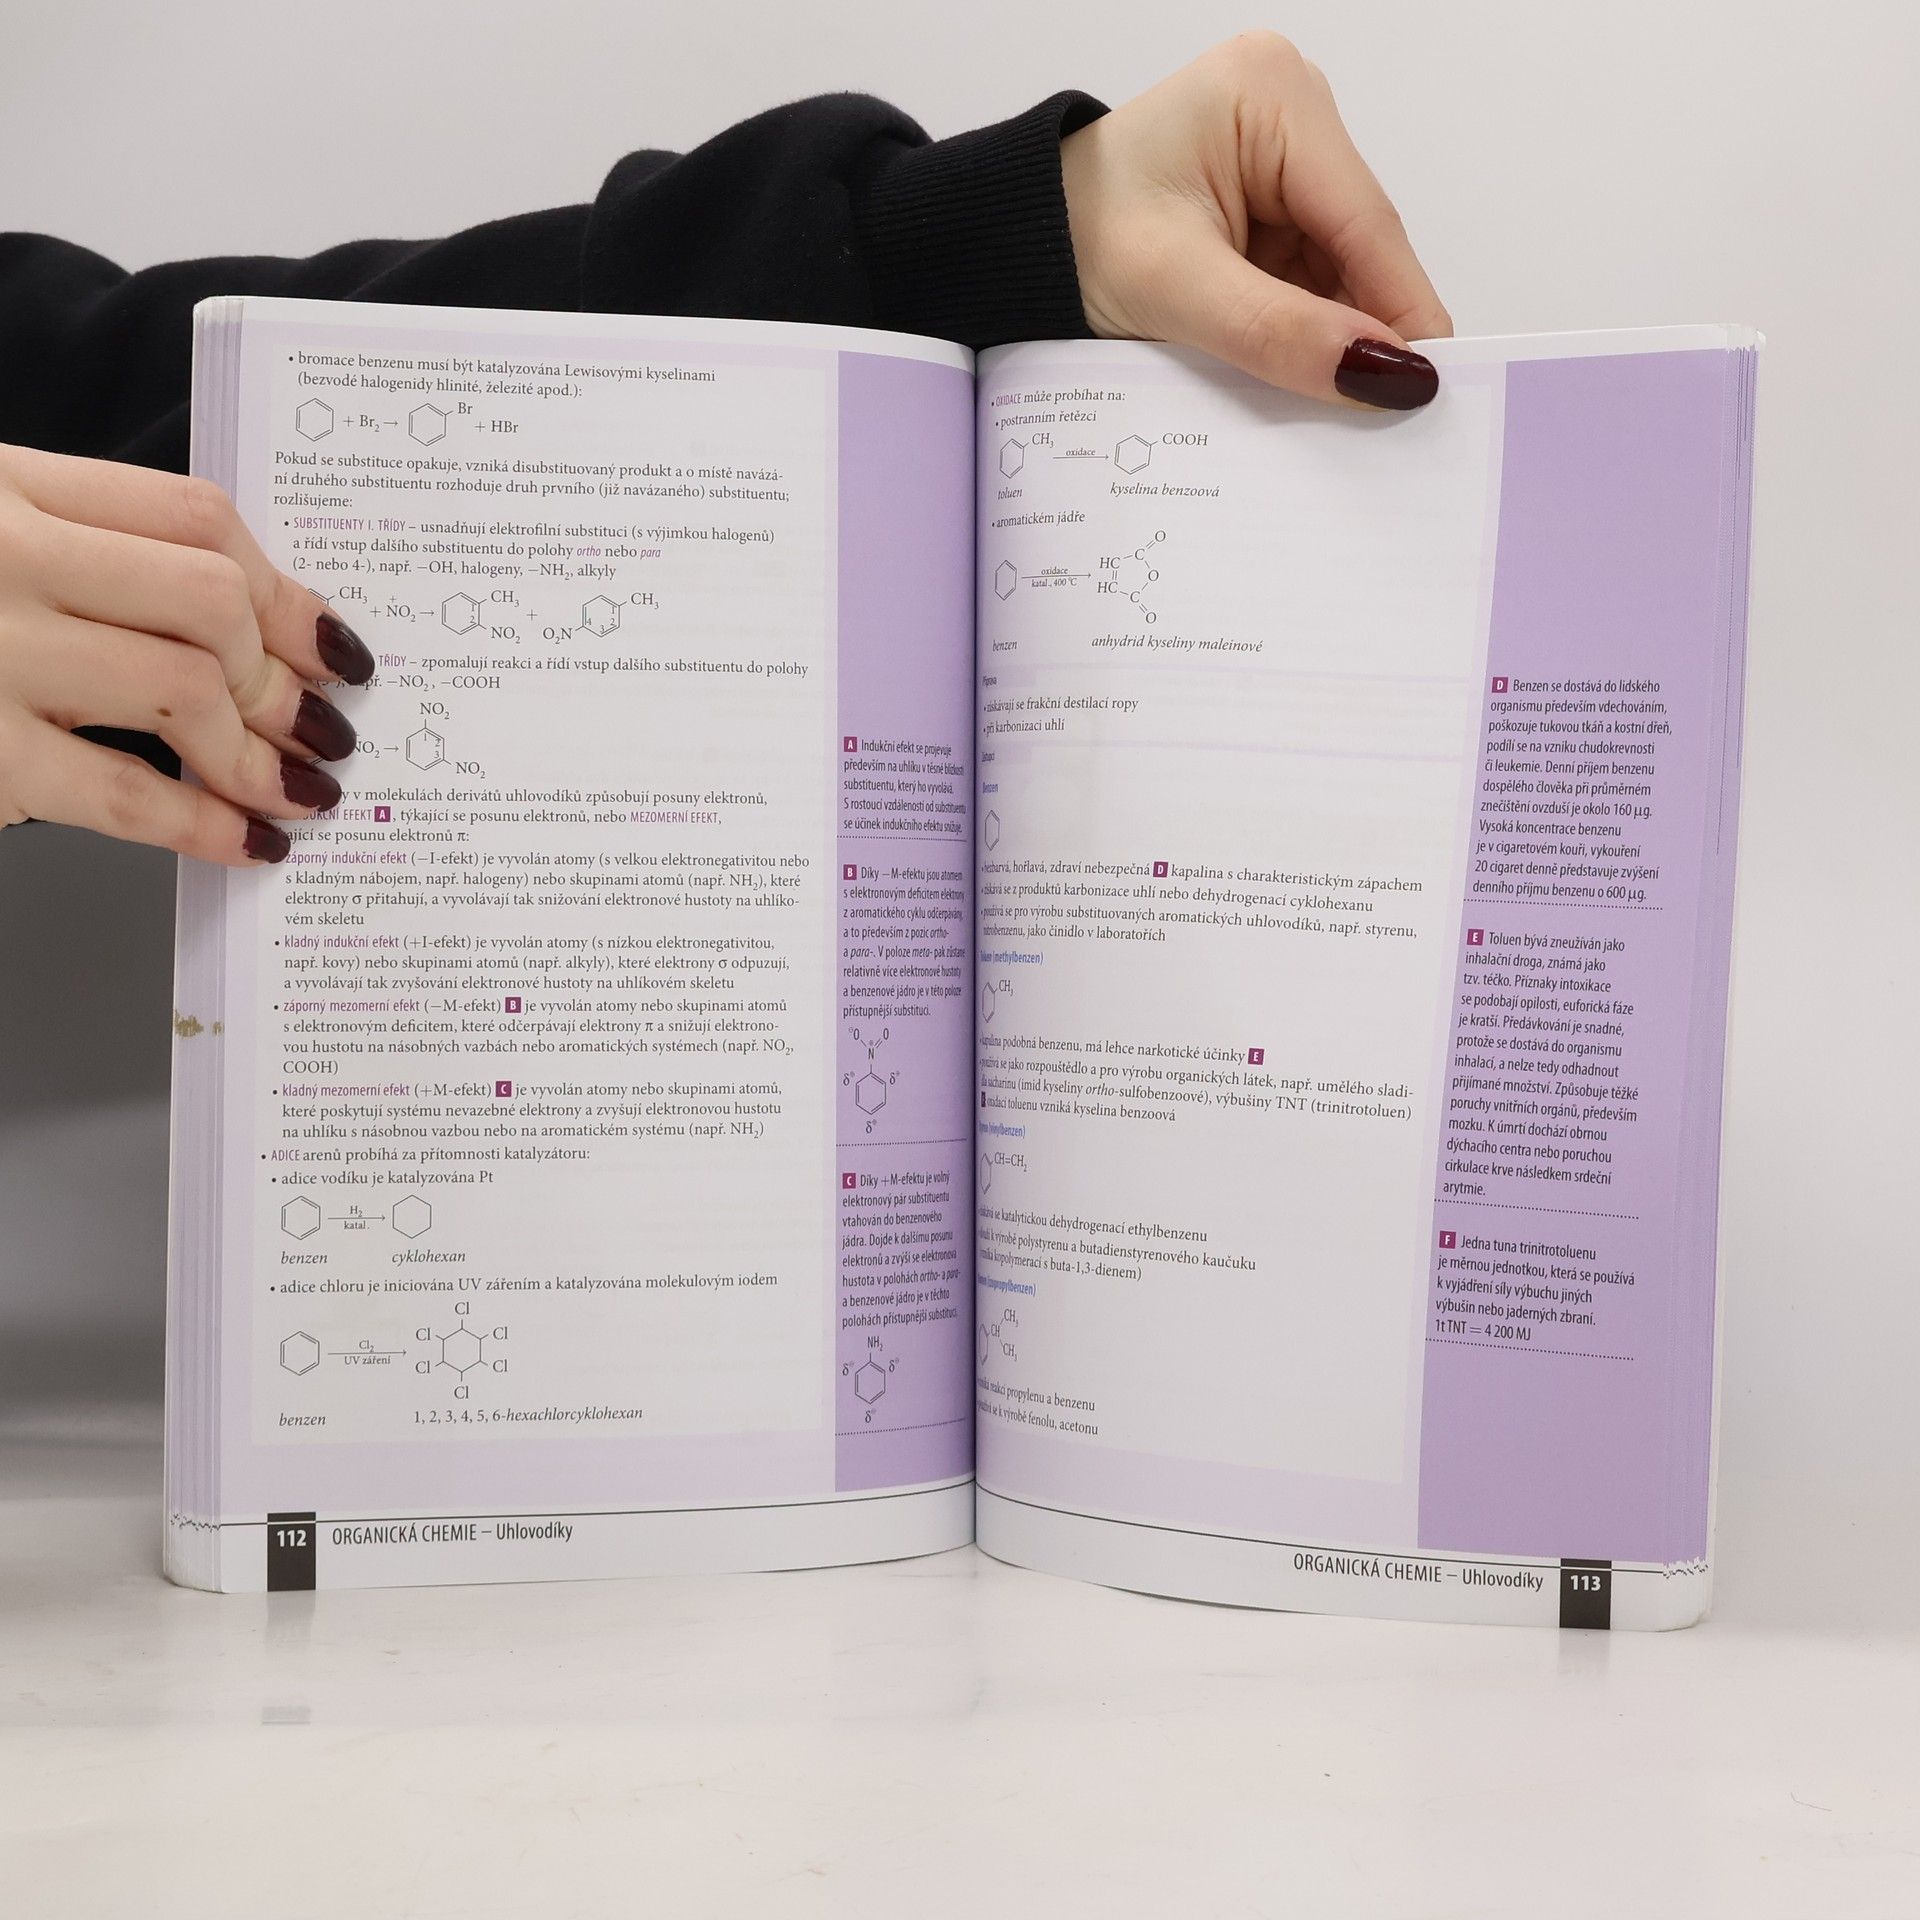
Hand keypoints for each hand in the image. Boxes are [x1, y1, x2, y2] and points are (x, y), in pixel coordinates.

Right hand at [0, 445, 373, 864]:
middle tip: (322, 729)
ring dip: (263, 755)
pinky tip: (249, 841)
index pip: (195, 518)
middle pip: (209, 600)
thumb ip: (92, 556)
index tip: (332, 646)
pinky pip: (125, 792)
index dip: (288, 592)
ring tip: (298, 791)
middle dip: (284, 677)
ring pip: (186, 687)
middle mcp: (0, 552)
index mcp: (11, 486)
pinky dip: (207, 823)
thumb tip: (258, 634)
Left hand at [1061, 32, 1452, 407]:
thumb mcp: (1175, 290)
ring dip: (1333, 338)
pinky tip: (1300, 378)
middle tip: (1382, 421)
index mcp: (1273, 94)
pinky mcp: (1270, 203)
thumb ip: (1280, 332)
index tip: (1427, 390)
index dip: (1402, 310)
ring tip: (1332, 411)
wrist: (1013, 243)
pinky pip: (1310, 279)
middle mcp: (1291, 111)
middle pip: (1360, 247)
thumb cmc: (1068, 242)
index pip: (1366, 221)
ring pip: (1340, 271)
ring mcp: (1283, 157)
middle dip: (1363, 330)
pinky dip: (1306, 332)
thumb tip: (1384, 375)